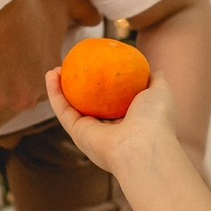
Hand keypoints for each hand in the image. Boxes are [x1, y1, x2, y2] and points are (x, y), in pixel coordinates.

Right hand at [45, 66, 179, 178]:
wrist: (143, 147)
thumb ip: (155, 80)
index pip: (112, 100)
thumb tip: (152, 69)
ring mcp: (91, 133)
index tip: (96, 63)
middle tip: (73, 66)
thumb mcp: (160, 92)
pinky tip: (51, 74)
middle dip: (78, 86)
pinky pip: (63, 110)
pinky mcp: (77, 134)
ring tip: (57, 67)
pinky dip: (54, 93)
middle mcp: (108, 129)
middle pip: (88, 103)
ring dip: (60, 87)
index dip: (103, 83)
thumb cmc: (155, 119)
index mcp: (127, 121)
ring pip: (71, 106)